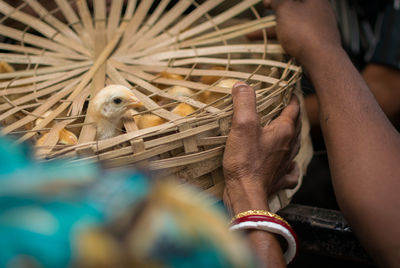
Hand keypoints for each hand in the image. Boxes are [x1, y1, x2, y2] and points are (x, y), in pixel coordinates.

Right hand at [223, 82, 299, 213]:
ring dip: (292, 137)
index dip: (291, 97)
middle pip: (295, 127)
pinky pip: (290, 171)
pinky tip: (288, 164)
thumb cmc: (245, 161)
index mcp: (283, 132)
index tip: (289, 89)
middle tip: (286, 107)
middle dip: (292, 115)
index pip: (293, 109)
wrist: (246, 194)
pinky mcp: (277, 179)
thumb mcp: (242, 125)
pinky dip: (291, 165)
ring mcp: (284, 164)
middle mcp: (288, 147)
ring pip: (294, 146)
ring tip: (287, 131)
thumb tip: (242, 85)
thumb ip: (244, 102)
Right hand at [264, 0, 340, 66]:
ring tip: (253, 35)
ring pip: (292, 24)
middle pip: (294, 8)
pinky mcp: (315, 43)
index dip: (276, 0)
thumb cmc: (303, 30)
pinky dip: (281, 38)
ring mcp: (318, 28)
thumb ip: (278, 0)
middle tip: (264, 13)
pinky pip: (296, 37)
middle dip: (276, 11)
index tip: (265, 4)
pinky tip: (269, 45)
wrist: (321, 59)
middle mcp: (319, 11)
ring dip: (273, 28)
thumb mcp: (286, 9)